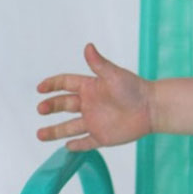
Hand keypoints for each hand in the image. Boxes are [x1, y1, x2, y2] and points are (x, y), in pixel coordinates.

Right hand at [36, 43, 153, 151]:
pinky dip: (77, 146)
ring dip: (55, 131)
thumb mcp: (114, 75)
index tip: (40, 89)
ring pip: (69, 127)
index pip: (65, 84)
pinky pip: (87, 142)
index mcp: (90, 87)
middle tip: (41, 109)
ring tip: (39, 135)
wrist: (153, 108)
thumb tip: (88, 46)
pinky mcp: (103, 136)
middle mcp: (89, 104)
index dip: (52, 85)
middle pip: (64, 105)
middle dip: (51, 107)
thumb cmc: (135, 88)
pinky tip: (66, 147)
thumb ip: (99, 64)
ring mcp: (95, 121)